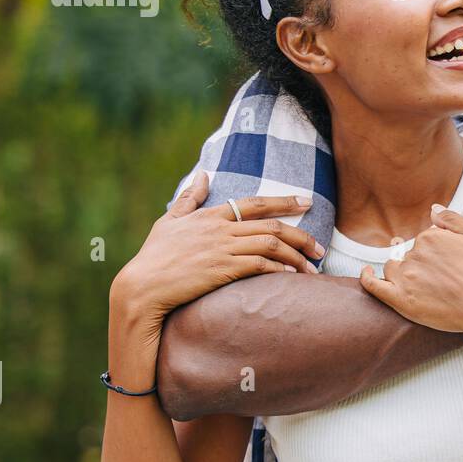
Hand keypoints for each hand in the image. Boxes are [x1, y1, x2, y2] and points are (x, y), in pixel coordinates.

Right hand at [111, 173, 324, 330]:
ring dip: (296, 256)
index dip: (284, 201)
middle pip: (271, 225)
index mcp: (210, 216)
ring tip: (312, 268)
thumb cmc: (153, 257)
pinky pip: (260, 265)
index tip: (307, 202)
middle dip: (301, 235)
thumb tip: (203, 173)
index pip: (255, 203)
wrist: (141, 288)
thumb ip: (189, 199)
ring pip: (271, 244)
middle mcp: (220, 229)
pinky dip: (280, 269)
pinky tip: (292, 276)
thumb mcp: (169, 222)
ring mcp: (222, 249)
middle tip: (321, 248)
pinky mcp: (222, 270)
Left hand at [359, 204, 462, 339]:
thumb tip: (432, 208)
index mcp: (431, 236)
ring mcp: (406, 278)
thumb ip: (453, 218)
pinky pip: (374, 287)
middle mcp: (415, 254)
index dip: (438, 250)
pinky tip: (366, 274)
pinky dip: (367, 279)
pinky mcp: (401, 300)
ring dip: (401, 269)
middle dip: (422, 261)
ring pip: (393, 267)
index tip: (448, 261)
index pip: (425, 238)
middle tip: (441, 275)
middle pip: (409, 253)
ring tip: (418, 280)